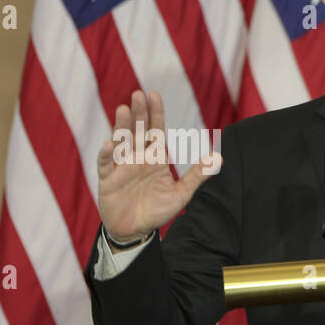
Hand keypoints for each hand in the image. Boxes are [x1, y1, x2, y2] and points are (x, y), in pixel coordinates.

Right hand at [96, 89, 220, 245]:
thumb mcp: (181, 193)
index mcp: (154, 158)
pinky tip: (110, 145)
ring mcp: (121, 166)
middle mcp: (137, 157)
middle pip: (138, 131)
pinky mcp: (108, 179)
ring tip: (122, 109)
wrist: (137, 229)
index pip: (155, 130)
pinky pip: (106, 164)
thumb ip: (197, 175)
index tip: (154, 94)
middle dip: (139, 113)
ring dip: (121, 126)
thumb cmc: (157, 209)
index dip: (155, 113)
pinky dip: (107, 155)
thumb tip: (218, 157)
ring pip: (121, 142)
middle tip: (138, 94)